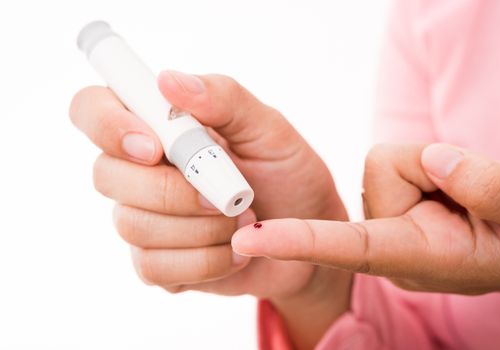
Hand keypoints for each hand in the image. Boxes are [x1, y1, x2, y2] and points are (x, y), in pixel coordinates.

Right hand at [70, 71, 350, 348]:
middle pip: (105, 175)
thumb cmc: (289, 177)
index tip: (154, 147)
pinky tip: (234, 251)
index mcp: (162, 126)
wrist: (310, 242)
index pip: (93, 109)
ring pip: (132, 225)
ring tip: (241, 221)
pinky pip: (154, 267)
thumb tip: (168, 79)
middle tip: (225, 197)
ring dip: (199, 228)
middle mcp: (143, 170)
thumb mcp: (270, 131)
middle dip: (171, 190)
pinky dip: (205, 262)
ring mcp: (146, 218)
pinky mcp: (157, 263)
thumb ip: (225, 99)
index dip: (107, 125)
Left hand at [232, 143, 499, 294]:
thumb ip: (492, 190)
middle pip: (382, 172)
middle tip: (469, 193)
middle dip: (428, 167)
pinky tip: (444, 192)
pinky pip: (394, 163)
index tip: (249, 240)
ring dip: (429, 167)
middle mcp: (388, 246)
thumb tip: (436, 161)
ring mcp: (386, 227)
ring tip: (460, 195)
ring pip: (388, 163)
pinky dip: (424, 167)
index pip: (347, 247)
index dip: (300, 241)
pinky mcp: (387, 208)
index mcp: (416, 257)